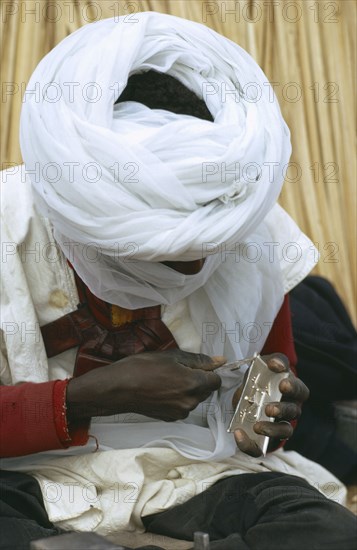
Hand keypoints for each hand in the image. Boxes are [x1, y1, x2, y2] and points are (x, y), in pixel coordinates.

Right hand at [67, 350, 223, 421]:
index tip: (194, 365)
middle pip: (206, 390)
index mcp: (194, 385)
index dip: (208, 370)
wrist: (118, 388)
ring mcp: (180, 413)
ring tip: (166, 378)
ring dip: (187, 388)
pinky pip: (182, 405)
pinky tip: (161, 389)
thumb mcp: (172, 356)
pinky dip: (177, 397)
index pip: (217, 379)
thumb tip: (221, 361)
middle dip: (198, 379)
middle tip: (176, 368)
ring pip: (194, 398)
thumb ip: (199, 360)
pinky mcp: (170, 418)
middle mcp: (191, 402)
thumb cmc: (143, 367)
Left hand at [232, 353, 309, 456]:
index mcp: (293, 391)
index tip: (282, 384)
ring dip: (272, 430)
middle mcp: (290, 409)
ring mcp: (279, 425)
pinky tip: (239, 434)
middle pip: (293, 413)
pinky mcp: (264, 438)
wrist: (249, 393)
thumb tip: (276, 364)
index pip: (300, 391)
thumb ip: (275, 361)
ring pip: (284, 432)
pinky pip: (260, 447)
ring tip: (257, 426)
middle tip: (269, 409)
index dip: (293, 388)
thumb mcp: (267, 365)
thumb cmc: (263, 377)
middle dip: (282, 411)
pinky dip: (249, 444)